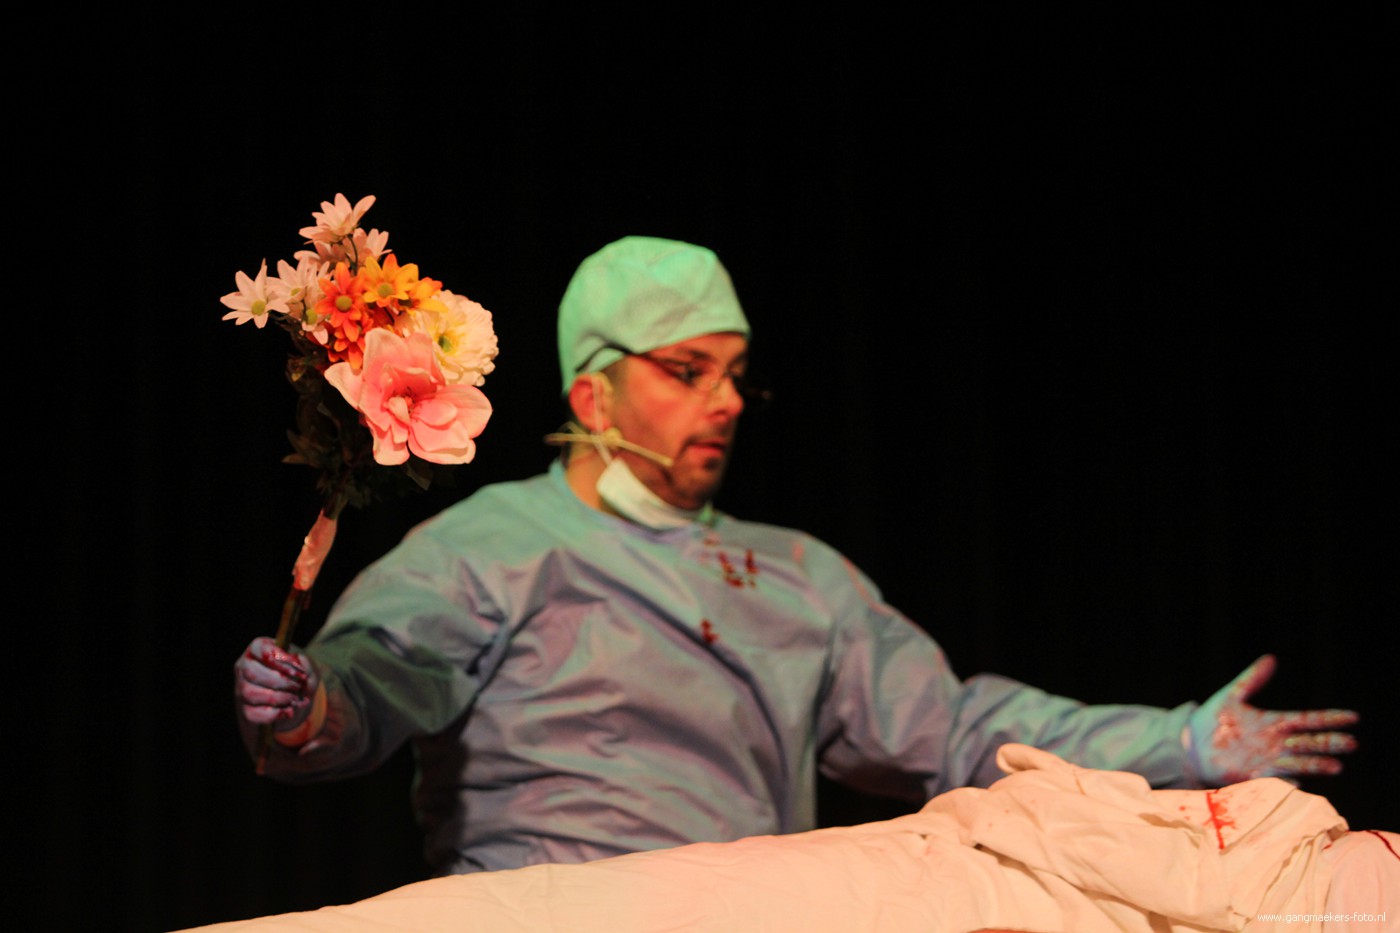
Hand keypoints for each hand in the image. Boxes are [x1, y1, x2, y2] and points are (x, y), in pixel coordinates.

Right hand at [235, 636, 319, 731]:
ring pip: (250, 693)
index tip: (295, 669)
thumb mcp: (308, 668)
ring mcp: (241, 689)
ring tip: (295, 699)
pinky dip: (273, 714)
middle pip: (251, 672)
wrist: (295, 701)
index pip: (258, 648)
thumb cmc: (299, 677)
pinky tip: (288, 711)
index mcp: (258, 649)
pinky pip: (252, 713)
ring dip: (277, 698)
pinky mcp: (245, 709)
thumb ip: (306, 663)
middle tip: (298, 686)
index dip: (276, 659)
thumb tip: (299, 661)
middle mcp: (244, 666)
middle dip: (279, 681)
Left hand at [1187, 654, 1357, 784]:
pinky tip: (1298, 781)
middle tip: (1352, 743)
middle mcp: (1276, 743)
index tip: (1354, 717)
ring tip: (1336, 766)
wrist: (1191, 742)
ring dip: (1315, 764)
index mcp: (1274, 723)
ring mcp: (1265, 760)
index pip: (1308, 720)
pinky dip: (1285, 780)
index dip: (1330, 719)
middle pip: (1309, 743)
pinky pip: (1272, 778)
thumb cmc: (1214, 720)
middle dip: (1330, 743)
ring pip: (1297, 762)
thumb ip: (1251, 679)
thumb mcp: (1232, 695)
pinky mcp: (1251, 774)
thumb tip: (1271, 658)